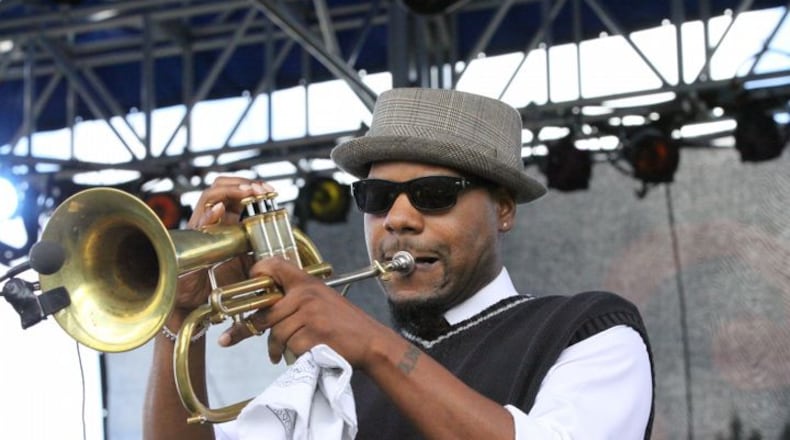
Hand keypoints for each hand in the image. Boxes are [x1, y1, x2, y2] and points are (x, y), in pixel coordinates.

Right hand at [171, 177, 274, 317]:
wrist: (194, 299)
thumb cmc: (216, 282)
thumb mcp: (245, 261)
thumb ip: (257, 248)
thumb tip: (282, 240)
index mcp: (226, 221)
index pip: (237, 193)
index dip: (253, 187)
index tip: (270, 190)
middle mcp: (213, 219)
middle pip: (223, 186)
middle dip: (244, 183)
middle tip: (261, 189)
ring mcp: (201, 226)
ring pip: (211, 195)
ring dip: (232, 190)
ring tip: (248, 192)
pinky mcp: (191, 239)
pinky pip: (199, 221)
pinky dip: (210, 214)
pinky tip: (219, 210)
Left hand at [218, 256, 389, 368]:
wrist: (370, 341)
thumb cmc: (346, 323)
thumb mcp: (323, 299)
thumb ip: (297, 297)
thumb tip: (267, 304)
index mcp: (307, 283)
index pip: (274, 266)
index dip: (257, 272)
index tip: (248, 282)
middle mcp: (306, 295)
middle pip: (266, 311)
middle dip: (250, 328)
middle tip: (234, 336)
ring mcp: (309, 315)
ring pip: (276, 332)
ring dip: (274, 347)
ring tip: (277, 353)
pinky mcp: (312, 335)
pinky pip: (289, 346)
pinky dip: (292, 353)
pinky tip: (300, 353)